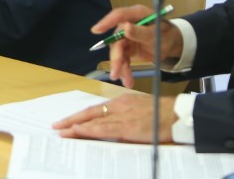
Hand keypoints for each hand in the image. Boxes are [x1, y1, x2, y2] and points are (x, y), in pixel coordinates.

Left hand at [52, 94, 176, 142]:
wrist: (177, 115)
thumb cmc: (162, 115)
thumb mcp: (140, 110)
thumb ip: (125, 115)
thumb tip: (112, 125)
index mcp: (122, 102)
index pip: (96, 109)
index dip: (80, 116)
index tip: (68, 121)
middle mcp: (118, 106)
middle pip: (89, 113)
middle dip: (71, 120)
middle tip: (56, 126)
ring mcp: (122, 116)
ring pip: (93, 121)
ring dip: (75, 126)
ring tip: (61, 131)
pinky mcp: (128, 127)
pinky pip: (103, 128)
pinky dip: (88, 129)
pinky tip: (78, 130)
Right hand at [92, 4, 183, 87]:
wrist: (172, 45)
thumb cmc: (166, 35)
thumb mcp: (156, 34)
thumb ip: (141, 32)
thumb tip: (126, 28)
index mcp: (136, 14)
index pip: (118, 16)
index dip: (106, 22)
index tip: (95, 30)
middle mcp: (128, 24)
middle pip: (116, 40)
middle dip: (116, 58)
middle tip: (115, 72)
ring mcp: (126, 37)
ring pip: (118, 53)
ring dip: (121, 67)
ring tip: (127, 81)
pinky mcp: (127, 48)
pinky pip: (123, 59)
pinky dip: (125, 70)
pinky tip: (128, 81)